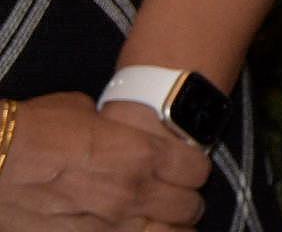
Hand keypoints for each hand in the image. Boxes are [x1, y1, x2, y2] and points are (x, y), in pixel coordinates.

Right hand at [0, 92, 208, 231]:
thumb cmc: (33, 130)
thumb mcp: (86, 114)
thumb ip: (116, 130)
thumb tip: (119, 132)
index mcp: (142, 155)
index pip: (197, 171)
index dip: (193, 169)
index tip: (185, 168)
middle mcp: (132, 195)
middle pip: (187, 209)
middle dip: (185, 203)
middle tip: (175, 199)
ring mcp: (106, 227)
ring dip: (167, 229)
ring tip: (161, 224)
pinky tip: (128, 231)